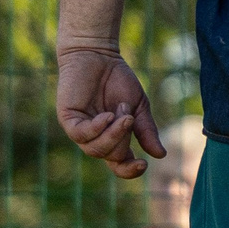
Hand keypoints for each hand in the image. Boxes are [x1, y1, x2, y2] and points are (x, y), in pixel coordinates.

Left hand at [57, 49, 163, 178]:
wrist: (98, 56)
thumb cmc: (118, 80)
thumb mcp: (137, 106)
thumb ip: (146, 130)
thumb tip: (160, 155)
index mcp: (114, 138)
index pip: (120, 164)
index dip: (130, 170)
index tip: (144, 164)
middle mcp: (96, 138)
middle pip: (112, 156)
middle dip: (125, 137)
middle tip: (129, 115)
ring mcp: (81, 130)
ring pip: (95, 149)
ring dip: (113, 135)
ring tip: (122, 114)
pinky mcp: (68, 119)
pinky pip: (81, 134)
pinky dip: (97, 128)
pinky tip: (106, 115)